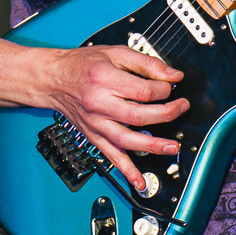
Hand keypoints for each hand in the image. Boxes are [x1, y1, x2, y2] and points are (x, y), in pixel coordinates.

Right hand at [48, 45, 188, 190]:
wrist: (54, 79)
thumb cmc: (83, 65)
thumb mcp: (115, 53)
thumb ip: (146, 63)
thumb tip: (173, 75)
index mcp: (105, 79)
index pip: (143, 90)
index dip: (164, 89)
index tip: (171, 86)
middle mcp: (99, 104)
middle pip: (138, 116)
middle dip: (166, 114)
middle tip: (182, 108)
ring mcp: (95, 123)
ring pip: (127, 139)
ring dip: (153, 146)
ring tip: (173, 147)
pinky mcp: (93, 136)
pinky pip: (111, 156)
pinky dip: (127, 170)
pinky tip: (139, 181)